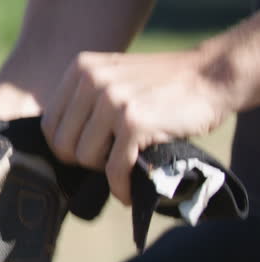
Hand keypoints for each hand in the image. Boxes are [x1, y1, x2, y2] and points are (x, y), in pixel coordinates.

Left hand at [40, 49, 233, 204]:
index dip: (65, 145)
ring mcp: (112, 101)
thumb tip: (56, 143)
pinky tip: (129, 192)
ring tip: (124, 163)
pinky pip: (114, 169)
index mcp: (80, 69)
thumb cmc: (160, 84)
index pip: (50, 123)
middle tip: (108, 160)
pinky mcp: (134, 122)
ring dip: (104, 170)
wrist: (210, 75)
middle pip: (62, 144)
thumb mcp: (113, 76)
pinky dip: (121, 188)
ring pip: (84, 158)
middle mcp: (91, 81)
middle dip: (83, 160)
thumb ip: (84, 98)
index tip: (87, 152)